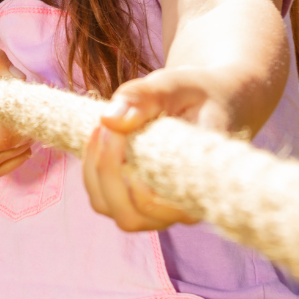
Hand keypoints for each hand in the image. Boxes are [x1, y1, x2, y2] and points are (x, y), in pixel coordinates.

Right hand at [0, 49, 32, 180]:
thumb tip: (21, 79)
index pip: (5, 133)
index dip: (20, 116)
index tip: (17, 98)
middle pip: (16, 142)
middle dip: (22, 121)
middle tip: (9, 104)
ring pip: (20, 151)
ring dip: (20, 132)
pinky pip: (16, 160)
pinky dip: (17, 145)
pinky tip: (0, 129)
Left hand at [82, 67, 224, 231]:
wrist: (207, 103)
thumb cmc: (194, 95)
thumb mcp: (174, 85)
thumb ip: (144, 96)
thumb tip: (108, 120)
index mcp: (200, 186)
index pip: (154, 201)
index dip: (124, 167)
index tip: (118, 127)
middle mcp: (182, 209)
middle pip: (129, 214)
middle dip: (107, 168)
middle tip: (106, 126)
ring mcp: (158, 211)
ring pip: (110, 209)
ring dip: (95, 169)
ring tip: (103, 130)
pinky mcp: (137, 204)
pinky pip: (102, 200)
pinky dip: (91, 170)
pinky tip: (101, 137)